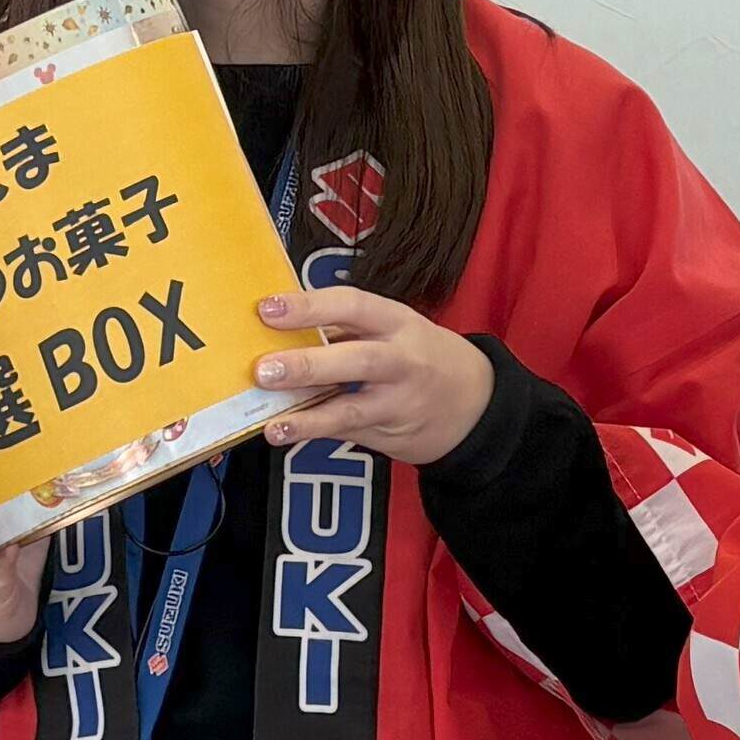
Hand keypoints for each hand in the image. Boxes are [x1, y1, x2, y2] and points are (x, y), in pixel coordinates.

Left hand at [253, 285, 488, 465]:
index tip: (269, 309)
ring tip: (272, 419)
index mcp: (398, 322)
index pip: (354, 306)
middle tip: (265, 369)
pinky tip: (284, 432)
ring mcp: (398, 401)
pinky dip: (314, 431)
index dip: (310, 306)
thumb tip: (282, 324)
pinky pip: (347, 431)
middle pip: (357, 359)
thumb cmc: (423, 356)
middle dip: (308, 364)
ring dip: (308, 414)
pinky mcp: (390, 433)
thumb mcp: (395, 328)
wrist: (475, 403)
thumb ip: (345, 327)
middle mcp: (402, 361)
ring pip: (352, 408)